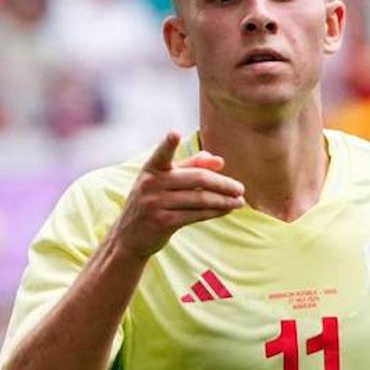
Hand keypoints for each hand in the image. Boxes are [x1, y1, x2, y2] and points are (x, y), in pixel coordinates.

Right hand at [110, 131, 244, 259]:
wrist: (130, 237)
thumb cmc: (152, 203)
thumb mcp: (164, 181)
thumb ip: (190, 166)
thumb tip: (219, 160)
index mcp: (151, 169)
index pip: (161, 154)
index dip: (167, 144)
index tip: (174, 133)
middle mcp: (151, 184)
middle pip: (196, 178)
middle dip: (222, 184)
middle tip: (240, 188)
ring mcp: (155, 204)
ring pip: (199, 199)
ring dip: (223, 201)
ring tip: (240, 202)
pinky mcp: (162, 222)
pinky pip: (195, 215)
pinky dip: (214, 212)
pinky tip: (226, 210)